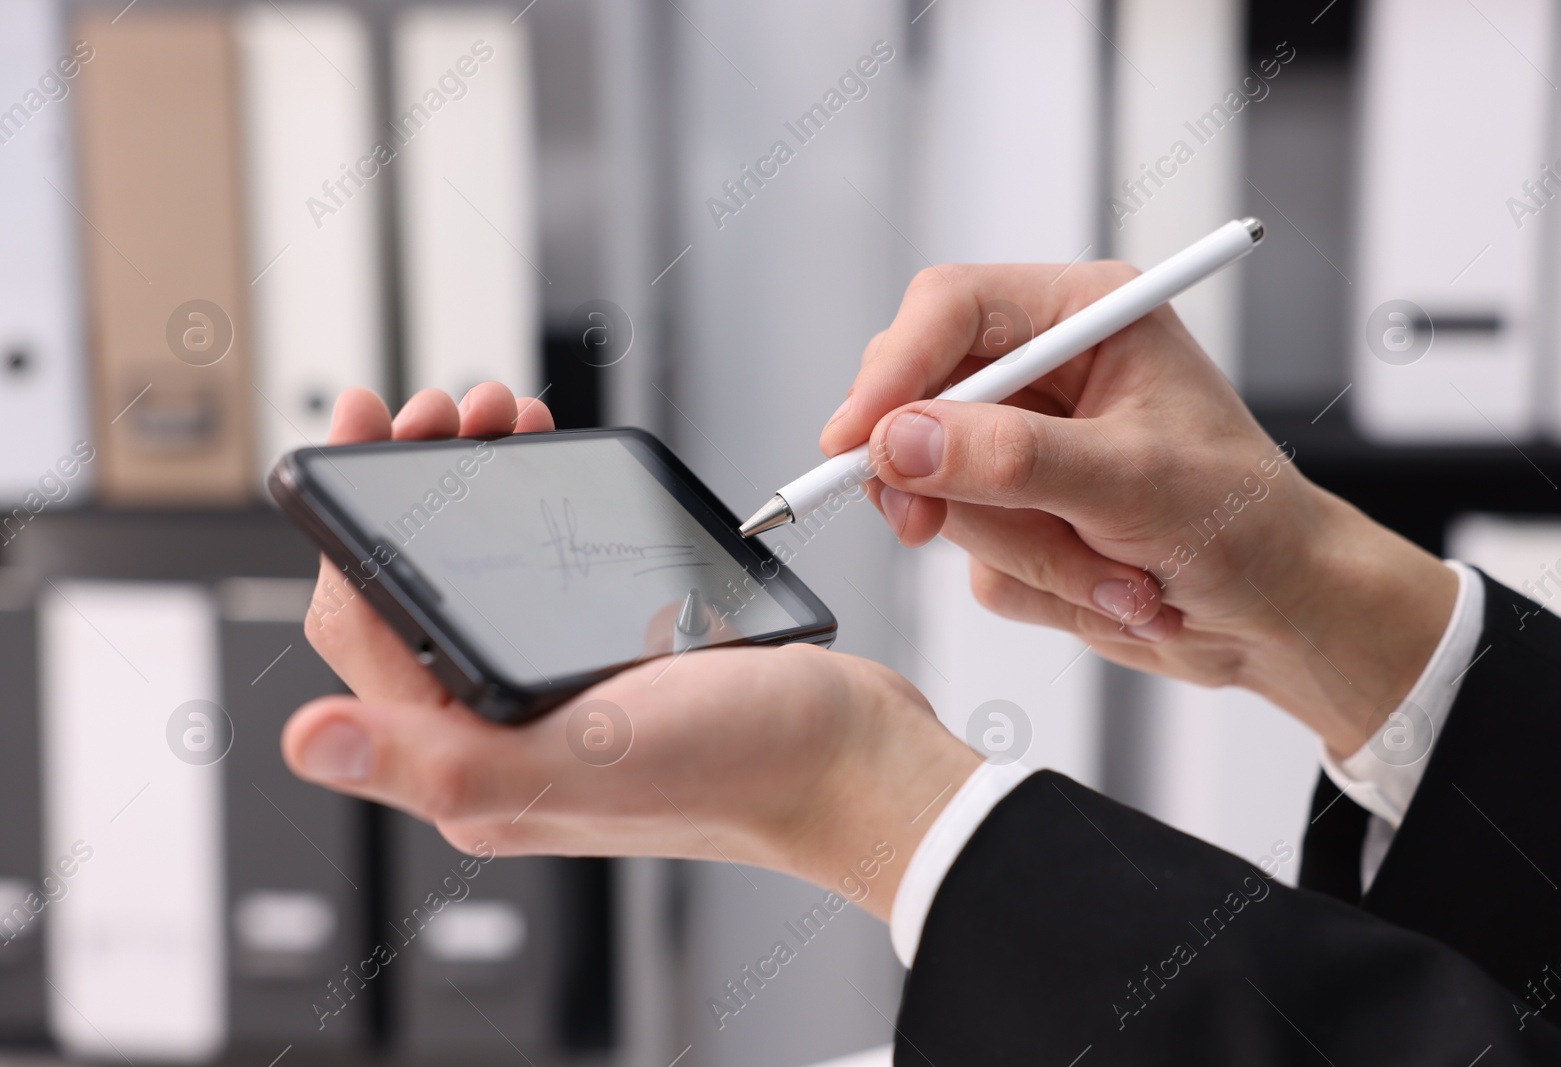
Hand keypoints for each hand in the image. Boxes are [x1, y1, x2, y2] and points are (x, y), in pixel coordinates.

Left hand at [286, 384, 978, 917]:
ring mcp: (558, 692)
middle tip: (441, 408)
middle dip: (413, 484)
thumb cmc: (743, 767)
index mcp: (470, 753)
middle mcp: (501, 726)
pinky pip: (544, 576)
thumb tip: (302, 740)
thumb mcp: (588, 754)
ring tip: (502, 416)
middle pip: (414, 588)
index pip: (362, 622)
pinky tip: (556, 468)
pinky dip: (538, 510)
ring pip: (479, 575)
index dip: (345, 520)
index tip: (362, 426)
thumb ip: (440, 755)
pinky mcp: (611, 664)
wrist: (855, 761)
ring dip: (474, 485)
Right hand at [821, 263, 1456, 756]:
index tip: (856, 441)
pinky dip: (1038, 587)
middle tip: (933, 528)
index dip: (892, 371)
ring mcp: (1024, 452)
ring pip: (945, 496)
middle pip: (922, 407)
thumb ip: (1011, 459)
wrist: (1283, 613)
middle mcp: (1047, 376)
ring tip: (1114, 571)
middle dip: (952, 486)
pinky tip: (1110, 587)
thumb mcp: (1133, 482)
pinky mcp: (1018, 517)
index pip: (950, 310)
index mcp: (1085, 319)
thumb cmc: (1248, 523)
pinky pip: (972, 556)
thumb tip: (901, 442)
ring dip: (1026, 553)